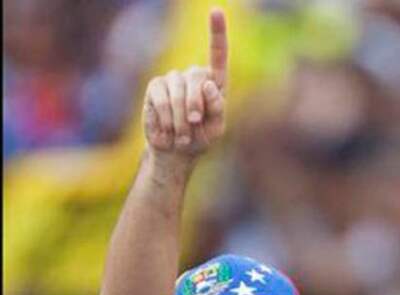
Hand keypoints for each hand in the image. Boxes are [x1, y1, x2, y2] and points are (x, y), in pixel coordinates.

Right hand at [143, 9, 227, 158]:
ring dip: (181, 117)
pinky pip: (161, 98)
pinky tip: (169, 131)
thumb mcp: (216, 128)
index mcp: (215, 82)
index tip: (217, 10)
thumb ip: (217, 108)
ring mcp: (173, 80)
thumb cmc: (200, 138)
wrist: (176, 150)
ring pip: (177, 91)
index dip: (217, 32)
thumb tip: (208, 83)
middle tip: (195, 124)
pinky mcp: (156, 88)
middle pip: (196, 78)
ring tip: (183, 136)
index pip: (218, 53)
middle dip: (196, 104)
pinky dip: (167, 117)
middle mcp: (194, 76)